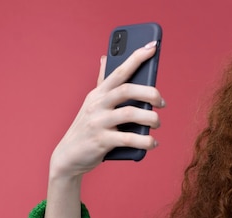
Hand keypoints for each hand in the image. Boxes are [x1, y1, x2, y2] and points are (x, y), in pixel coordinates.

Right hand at [49, 41, 164, 179]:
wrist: (69, 156)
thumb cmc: (87, 128)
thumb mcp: (92, 103)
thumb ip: (102, 82)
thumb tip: (105, 57)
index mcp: (98, 93)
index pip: (119, 71)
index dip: (136, 58)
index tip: (153, 46)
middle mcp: (97, 105)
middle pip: (127, 90)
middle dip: (150, 93)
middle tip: (162, 103)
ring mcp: (98, 123)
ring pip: (130, 114)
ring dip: (150, 118)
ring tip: (157, 123)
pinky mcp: (101, 141)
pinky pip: (128, 139)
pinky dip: (145, 141)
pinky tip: (153, 143)